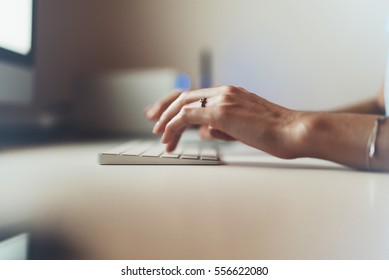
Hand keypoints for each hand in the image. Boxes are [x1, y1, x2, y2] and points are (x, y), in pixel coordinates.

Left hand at [146, 86, 303, 158]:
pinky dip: (173, 125)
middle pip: (184, 96)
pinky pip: (188, 115)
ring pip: (183, 104)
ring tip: (160, 136)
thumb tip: (204, 131)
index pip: (196, 95)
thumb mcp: (243, 129)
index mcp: (231, 94)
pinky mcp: (222, 111)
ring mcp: (222, 99)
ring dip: (167, 121)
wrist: (293, 132)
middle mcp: (224, 92)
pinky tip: (168, 136)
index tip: (165, 114)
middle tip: (152, 120)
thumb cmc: (275, 133)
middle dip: (164, 108)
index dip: (177, 104)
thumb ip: (222, 127)